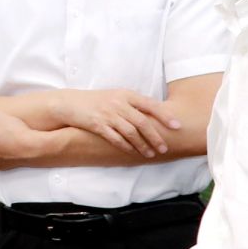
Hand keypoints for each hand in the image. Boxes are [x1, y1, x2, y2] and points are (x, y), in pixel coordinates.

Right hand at [49, 89, 180, 157]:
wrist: (70, 104)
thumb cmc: (97, 101)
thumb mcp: (117, 96)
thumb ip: (134, 103)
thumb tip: (155, 114)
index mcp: (126, 94)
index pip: (150, 105)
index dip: (165, 116)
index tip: (177, 126)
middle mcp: (118, 103)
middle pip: (142, 122)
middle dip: (155, 136)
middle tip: (164, 147)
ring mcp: (108, 114)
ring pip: (130, 132)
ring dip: (142, 145)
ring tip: (151, 154)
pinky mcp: (97, 125)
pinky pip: (115, 138)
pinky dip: (126, 146)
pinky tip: (133, 152)